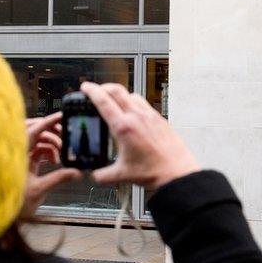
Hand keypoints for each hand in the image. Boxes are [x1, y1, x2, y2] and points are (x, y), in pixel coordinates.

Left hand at [20, 113, 81, 218]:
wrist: (0, 215)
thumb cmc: (12, 202)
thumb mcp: (39, 190)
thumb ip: (58, 179)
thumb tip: (77, 173)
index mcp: (17, 152)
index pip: (34, 130)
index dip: (49, 122)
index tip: (62, 115)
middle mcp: (17, 150)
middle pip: (35, 130)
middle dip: (52, 132)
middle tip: (66, 135)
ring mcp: (20, 155)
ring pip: (38, 140)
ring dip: (52, 145)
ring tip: (61, 156)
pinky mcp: (24, 161)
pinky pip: (38, 149)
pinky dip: (48, 152)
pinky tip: (55, 162)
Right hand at [80, 82, 200, 189]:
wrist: (176, 173)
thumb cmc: (154, 172)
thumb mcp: (122, 175)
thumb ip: (103, 175)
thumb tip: (95, 175)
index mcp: (124, 127)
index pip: (104, 101)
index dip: (92, 91)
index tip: (85, 87)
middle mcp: (137, 117)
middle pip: (117, 90)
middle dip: (104, 87)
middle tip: (97, 90)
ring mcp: (150, 116)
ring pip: (132, 95)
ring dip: (120, 94)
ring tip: (115, 102)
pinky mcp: (160, 119)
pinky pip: (144, 104)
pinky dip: (134, 103)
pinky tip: (133, 115)